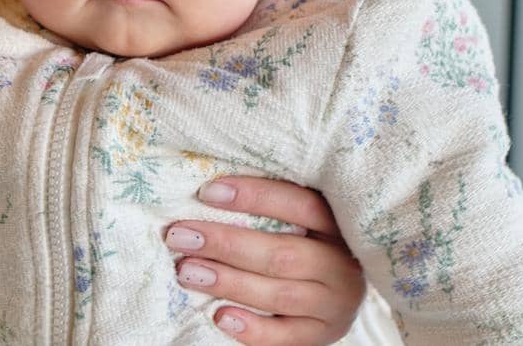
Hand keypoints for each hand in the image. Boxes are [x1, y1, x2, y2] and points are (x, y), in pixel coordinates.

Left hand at [164, 178, 365, 344]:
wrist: (335, 296)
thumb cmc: (306, 244)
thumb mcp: (302, 221)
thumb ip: (271, 208)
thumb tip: (210, 191)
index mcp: (338, 227)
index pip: (301, 205)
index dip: (255, 196)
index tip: (208, 192)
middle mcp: (341, 267)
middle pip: (282, 254)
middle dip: (226, 244)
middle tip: (181, 236)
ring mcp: (333, 306)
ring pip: (279, 295)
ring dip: (229, 282)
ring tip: (188, 271)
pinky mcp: (321, 336)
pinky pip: (283, 337)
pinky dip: (251, 328)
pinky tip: (220, 315)